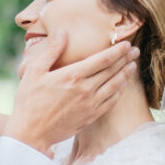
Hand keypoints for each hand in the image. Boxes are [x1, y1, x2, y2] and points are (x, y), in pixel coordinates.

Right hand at [4, 29, 139, 154]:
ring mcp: (90, 105)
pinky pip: (110, 102)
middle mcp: (85, 89)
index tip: (126, 44)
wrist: (30, 133)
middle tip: (136, 51)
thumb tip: (63, 32)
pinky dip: (119, 92)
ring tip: (133, 66)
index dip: (117, 51)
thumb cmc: (28, 101)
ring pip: (114, 86)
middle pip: (112, 71)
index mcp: (73, 76)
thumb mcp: (34, 71)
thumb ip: (51, 51)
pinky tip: (122, 87)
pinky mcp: (90, 117)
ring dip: (125, 75)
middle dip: (125, 59)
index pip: (103, 59)